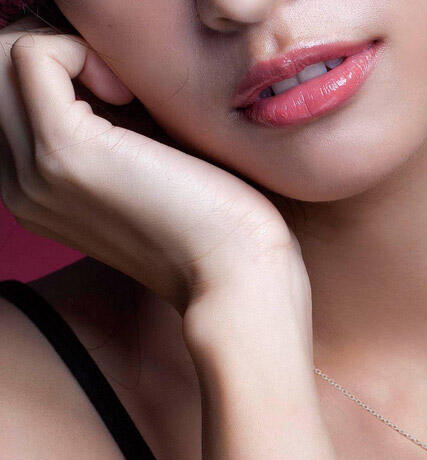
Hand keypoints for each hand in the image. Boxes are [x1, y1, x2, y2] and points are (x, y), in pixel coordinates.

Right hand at [0, 15, 306, 314]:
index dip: (59, 74)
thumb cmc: (213, 222)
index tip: (123, 95)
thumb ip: (111, 126)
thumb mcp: (145, 167)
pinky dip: (79, 50)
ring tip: (128, 92)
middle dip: (58, 53)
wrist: (235, 273)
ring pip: (4, 59)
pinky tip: (130, 94)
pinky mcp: (64, 150)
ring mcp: (37, 171)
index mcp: (37, 195)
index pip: (8, 100)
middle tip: (124, 83)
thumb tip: (100, 64)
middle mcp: (22, 188)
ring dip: (68, 51)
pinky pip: (31, 55)